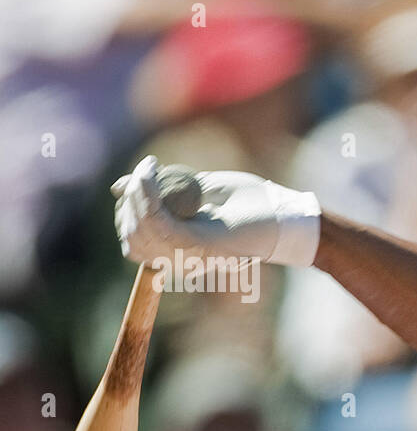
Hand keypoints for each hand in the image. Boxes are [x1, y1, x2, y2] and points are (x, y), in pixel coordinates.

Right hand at [112, 155, 320, 267]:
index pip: (134, 243)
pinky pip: (159, 222)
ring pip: (141, 229)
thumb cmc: (249, 203)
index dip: (126, 212)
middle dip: (130, 200)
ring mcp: (192, 256)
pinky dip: (148, 192)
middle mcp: (184, 261)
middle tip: (145, 172)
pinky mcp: (201, 246)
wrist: (285, 213)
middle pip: (133, 237)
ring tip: (149, 169)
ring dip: (137, 193)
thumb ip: (163, 192)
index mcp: (182, 253)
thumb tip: (118, 189)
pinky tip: (151, 172)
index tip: (136, 181)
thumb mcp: (197, 191)